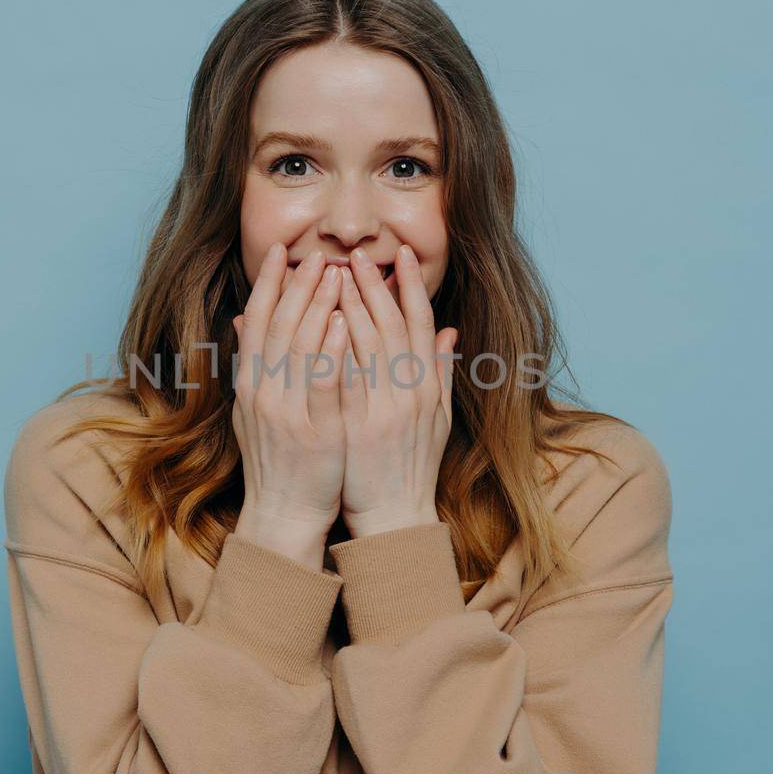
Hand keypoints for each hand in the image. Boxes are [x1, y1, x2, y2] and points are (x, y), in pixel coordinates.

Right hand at [230, 243, 350, 566]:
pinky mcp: (312, 432)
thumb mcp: (253, 409)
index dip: (268, 283)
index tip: (282, 251)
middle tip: (317, 253)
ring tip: (336, 274)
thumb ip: (252, 365)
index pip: (257, 321)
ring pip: (299, 347)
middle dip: (297, 285)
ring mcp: (286, 412)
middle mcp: (263, 392)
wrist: (283, 514)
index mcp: (251, 384)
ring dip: (316, 306)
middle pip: (278, 326)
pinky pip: (321, 385)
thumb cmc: (278, 460)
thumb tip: (241, 319)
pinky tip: (342, 325)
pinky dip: (330, 352)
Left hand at [333, 243, 457, 537]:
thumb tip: (450, 332)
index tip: (400, 256)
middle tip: (356, 255)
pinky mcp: (358, 427)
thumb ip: (442, 372)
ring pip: (368, 346)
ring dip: (351, 307)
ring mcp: (384, 410)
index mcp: (428, 387)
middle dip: (375, 286)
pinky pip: (345, 379)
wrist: (396, 517)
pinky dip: (335, 348)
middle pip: (393, 327)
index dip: (412, 288)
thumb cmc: (411, 466)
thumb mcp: (437, 418)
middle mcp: (410, 393)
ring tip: (334, 275)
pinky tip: (322, 323)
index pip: (422, 325)